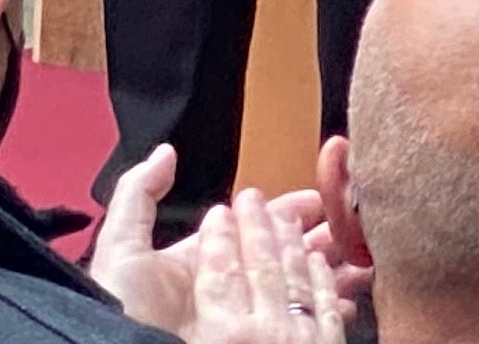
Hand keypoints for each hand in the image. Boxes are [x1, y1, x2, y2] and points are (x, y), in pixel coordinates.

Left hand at [92, 156, 346, 338]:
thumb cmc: (116, 309)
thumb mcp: (123, 246)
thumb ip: (140, 194)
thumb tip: (166, 152)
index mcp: (203, 265)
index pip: (255, 230)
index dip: (288, 212)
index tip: (319, 198)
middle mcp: (228, 291)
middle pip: (285, 259)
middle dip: (320, 240)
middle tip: (353, 225)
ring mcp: (243, 319)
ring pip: (298, 291)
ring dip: (331, 275)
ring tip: (361, 260)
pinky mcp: (255, 340)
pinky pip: (300, 327)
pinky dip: (327, 315)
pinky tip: (348, 303)